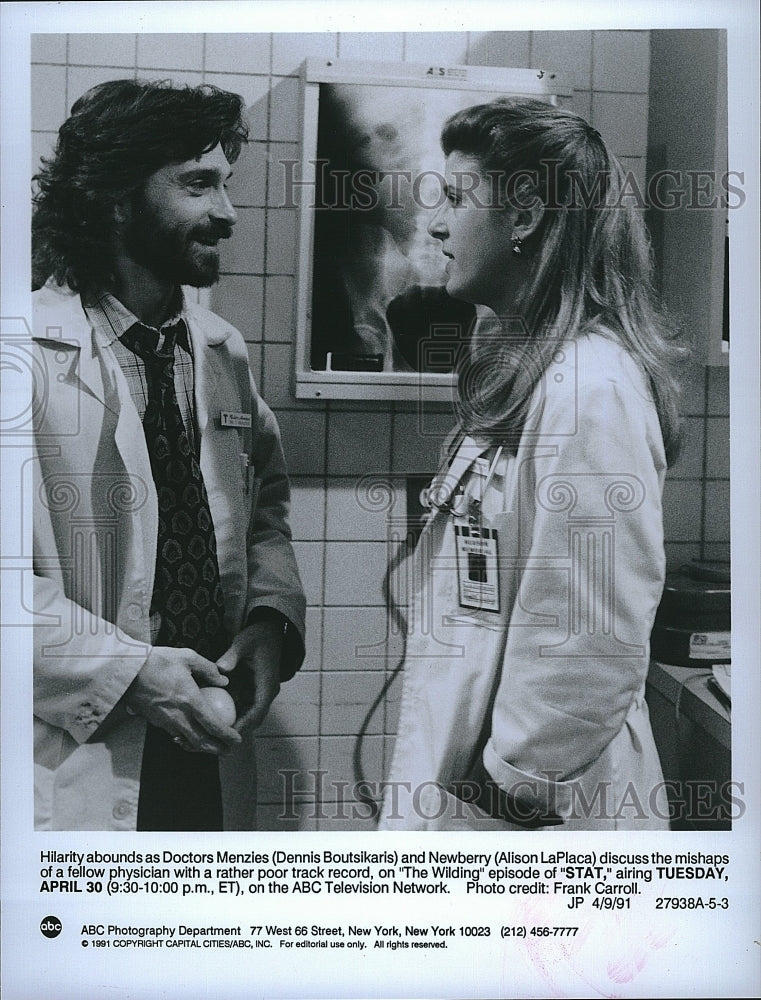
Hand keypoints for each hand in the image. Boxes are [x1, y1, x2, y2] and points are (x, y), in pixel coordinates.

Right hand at [125, 646, 241, 753]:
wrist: (125, 670)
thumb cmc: (157, 660)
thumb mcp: (187, 657)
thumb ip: (208, 669)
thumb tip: (224, 680)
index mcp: (190, 700)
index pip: (213, 725)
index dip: (227, 736)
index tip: (237, 740)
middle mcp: (178, 715)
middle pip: (201, 741)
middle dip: (216, 749)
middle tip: (228, 751)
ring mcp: (165, 721)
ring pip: (187, 742)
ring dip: (201, 748)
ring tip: (212, 748)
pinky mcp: (155, 722)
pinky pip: (174, 735)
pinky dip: (186, 740)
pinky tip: (190, 736)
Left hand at [217, 621, 282, 730]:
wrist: (269, 631)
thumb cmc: (257, 636)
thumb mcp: (244, 643)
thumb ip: (232, 656)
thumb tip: (219, 670)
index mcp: (267, 685)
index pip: (257, 711)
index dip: (244, 724)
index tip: (227, 734)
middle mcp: (265, 693)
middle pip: (252, 719)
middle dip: (235, 731)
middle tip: (214, 740)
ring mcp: (258, 693)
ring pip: (245, 716)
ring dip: (230, 724)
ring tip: (209, 734)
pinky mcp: (250, 691)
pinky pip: (239, 707)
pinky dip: (227, 712)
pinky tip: (209, 716)